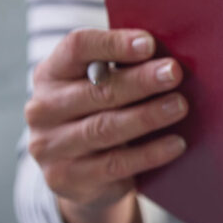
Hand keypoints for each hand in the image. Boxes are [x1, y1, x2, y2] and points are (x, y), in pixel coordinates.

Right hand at [24, 28, 188, 222]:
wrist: (79, 173)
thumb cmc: (101, 112)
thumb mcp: (102, 85)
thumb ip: (124, 68)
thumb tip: (167, 57)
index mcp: (51, 73)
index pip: (77, 48)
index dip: (113, 44)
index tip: (148, 44)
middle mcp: (43, 108)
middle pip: (97, 90)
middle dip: (140, 80)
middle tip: (174, 73)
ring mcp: (51, 146)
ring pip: (105, 128)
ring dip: (147, 116)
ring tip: (179, 105)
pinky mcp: (67, 178)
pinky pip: (115, 164)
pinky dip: (149, 153)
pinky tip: (176, 143)